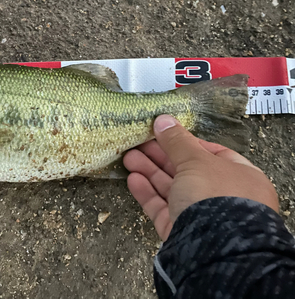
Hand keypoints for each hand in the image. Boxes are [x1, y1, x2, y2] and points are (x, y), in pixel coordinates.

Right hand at [124, 114, 278, 240]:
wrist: (212, 248)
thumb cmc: (215, 196)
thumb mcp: (196, 160)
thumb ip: (177, 141)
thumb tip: (163, 119)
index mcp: (240, 177)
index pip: (211, 153)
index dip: (186, 142)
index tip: (164, 133)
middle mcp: (223, 196)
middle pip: (186, 170)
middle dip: (160, 156)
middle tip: (137, 142)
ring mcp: (201, 216)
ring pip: (171, 189)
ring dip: (149, 171)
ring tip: (128, 156)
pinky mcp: (181, 231)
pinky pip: (162, 208)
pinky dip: (148, 193)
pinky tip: (133, 179)